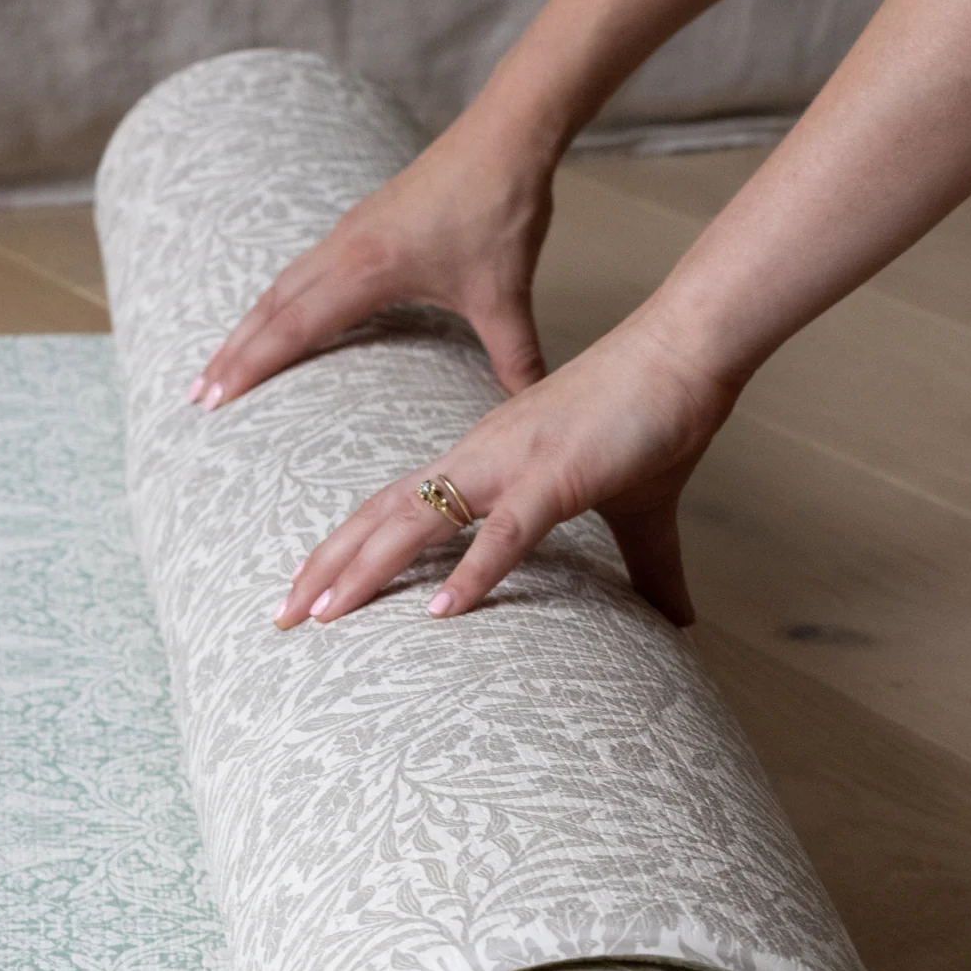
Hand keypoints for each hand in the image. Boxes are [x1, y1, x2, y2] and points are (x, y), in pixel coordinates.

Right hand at [189, 103, 559, 409]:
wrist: (509, 132)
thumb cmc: (501, 206)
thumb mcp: (507, 295)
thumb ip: (514, 358)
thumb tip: (531, 409)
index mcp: (367, 268)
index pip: (294, 326)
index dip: (251, 366)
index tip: (216, 400)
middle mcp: (344, 248)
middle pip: (269, 307)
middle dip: (231, 355)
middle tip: (195, 396)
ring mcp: (348, 232)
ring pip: (280, 286)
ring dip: (247, 327)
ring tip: (220, 365)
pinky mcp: (360, 224)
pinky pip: (301, 270)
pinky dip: (276, 301)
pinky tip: (273, 319)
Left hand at [272, 312, 741, 631]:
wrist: (691, 352)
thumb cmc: (659, 420)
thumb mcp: (640, 511)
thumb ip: (648, 567)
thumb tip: (676, 617)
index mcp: (481, 458)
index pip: (393, 506)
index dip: (345, 548)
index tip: (306, 592)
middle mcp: (478, 457)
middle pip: (381, 515)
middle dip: (326, 567)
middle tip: (279, 618)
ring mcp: (512, 465)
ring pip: (418, 521)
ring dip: (367, 570)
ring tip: (323, 617)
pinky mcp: (558, 478)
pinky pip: (505, 533)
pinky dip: (470, 573)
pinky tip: (439, 614)